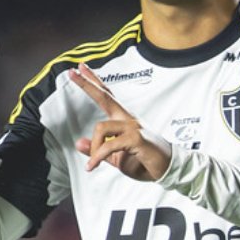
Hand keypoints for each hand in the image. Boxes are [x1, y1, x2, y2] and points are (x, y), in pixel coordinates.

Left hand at [70, 63, 172, 180]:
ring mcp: (133, 127)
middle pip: (105, 96)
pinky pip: (109, 145)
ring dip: (94, 148)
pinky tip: (93, 165)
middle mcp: (128, 119)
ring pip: (101, 127)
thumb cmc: (145, 162)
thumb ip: (97, 150)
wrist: (167, 170)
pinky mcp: (136, 138)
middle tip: (72, 72)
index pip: (106, 96)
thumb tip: (78, 142)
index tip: (80, 69)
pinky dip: (98, 157)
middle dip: (87, 84)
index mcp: (123, 120)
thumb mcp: (115, 158)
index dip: (93, 82)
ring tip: (93, 163)